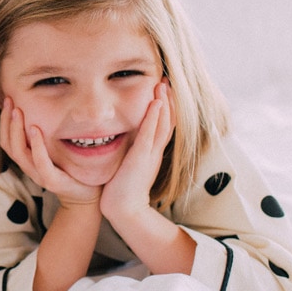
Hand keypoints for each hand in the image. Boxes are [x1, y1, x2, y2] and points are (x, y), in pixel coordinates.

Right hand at [0, 97, 99, 207]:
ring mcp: (39, 175)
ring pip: (19, 152)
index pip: (7, 140)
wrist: (86, 196)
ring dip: (16, 130)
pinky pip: (39, 162)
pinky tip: (35, 129)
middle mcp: (29, 168)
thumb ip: (48, 136)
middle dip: (6, 121)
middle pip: (8, 144)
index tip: (7, 100)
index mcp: (28, 160)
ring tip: (18, 112)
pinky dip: (36, 145)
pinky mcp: (52, 181)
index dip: (3, 121)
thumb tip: (46, 109)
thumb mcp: (56, 150)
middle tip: (10, 100)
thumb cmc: (72, 170)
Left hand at [100, 79, 174, 224]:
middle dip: (168, 100)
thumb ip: (131, 152)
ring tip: (164, 84)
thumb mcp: (129, 165)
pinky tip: (156, 103)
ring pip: (162, 124)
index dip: (166, 108)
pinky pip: (149, 134)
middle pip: (167, 121)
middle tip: (167, 80)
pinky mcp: (141, 158)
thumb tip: (126, 140)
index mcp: (152, 152)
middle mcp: (155, 151)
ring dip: (164, 103)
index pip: (163, 126)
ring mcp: (150, 154)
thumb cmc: (122, 190)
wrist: (123, 209)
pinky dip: (154, 117)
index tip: (164, 90)